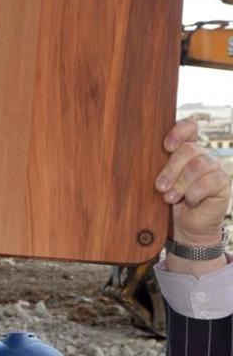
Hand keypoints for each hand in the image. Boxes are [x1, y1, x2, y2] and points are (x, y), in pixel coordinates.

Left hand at [155, 118, 230, 246]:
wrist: (185, 228)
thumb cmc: (167, 203)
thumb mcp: (158, 184)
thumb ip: (153, 169)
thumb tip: (132, 160)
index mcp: (184, 150)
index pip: (189, 127)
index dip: (179, 132)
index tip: (166, 146)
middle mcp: (201, 155)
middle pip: (189, 150)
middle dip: (171, 170)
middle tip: (160, 187)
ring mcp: (214, 167)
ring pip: (197, 166)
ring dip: (181, 184)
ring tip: (170, 198)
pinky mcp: (222, 182)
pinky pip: (209, 181)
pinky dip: (195, 194)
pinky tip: (189, 202)